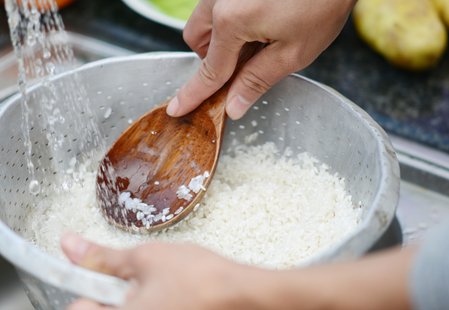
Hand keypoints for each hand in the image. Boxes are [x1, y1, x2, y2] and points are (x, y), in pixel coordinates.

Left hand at [60, 233, 418, 309]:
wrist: (252, 303)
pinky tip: (172, 307)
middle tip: (136, 285)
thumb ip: (101, 257)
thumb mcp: (147, 258)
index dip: (87, 288)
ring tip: (159, 294)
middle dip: (109, 302)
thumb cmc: (204, 282)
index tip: (104, 276)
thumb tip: (70, 246)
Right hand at [166, 0, 356, 119]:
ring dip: (221, 36)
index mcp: (230, 21)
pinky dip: (231, 18)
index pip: (209, 70)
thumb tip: (234, 105)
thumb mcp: (293, 53)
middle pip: (196, 39)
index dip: (193, 94)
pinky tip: (262, 19)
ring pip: (205, 19)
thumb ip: (256, 80)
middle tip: (241, 65)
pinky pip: (218, 4)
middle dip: (212, 57)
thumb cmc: (322, 1)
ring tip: (258, 37)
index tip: (177, 108)